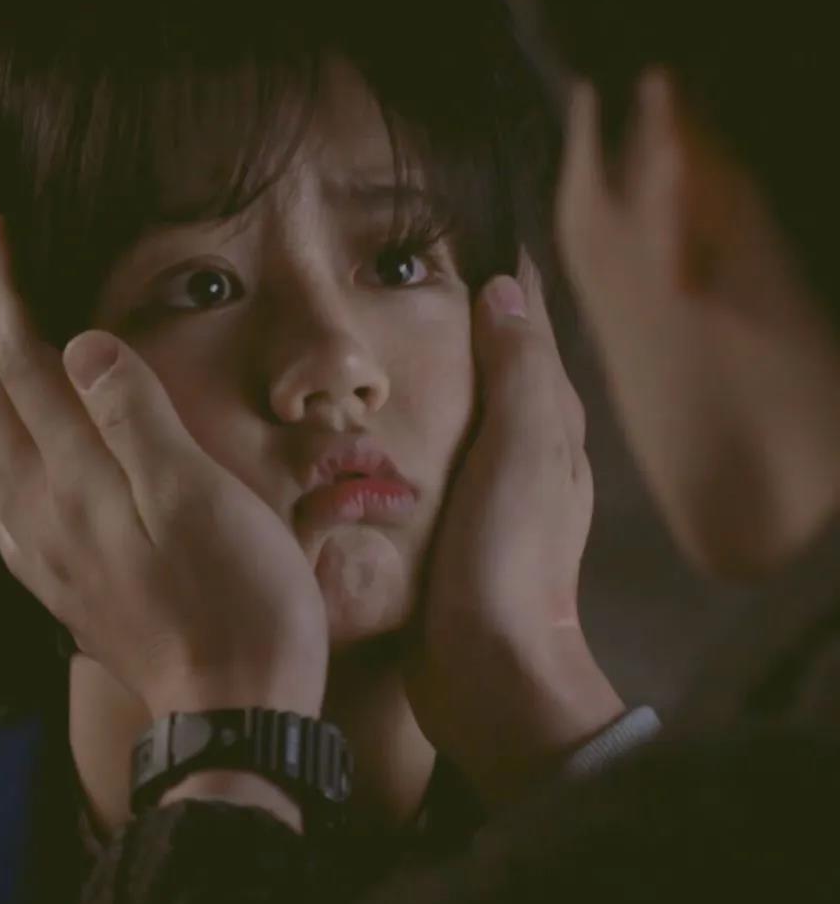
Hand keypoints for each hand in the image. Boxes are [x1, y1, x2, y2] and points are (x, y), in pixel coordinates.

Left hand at [0, 214, 328, 721]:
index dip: (1, 294)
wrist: (230, 708)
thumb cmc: (237, 599)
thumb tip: (81, 342)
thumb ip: (137, 418)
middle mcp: (39, 506)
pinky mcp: (53, 571)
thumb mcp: (201, 498)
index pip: (19, 363)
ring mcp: (40, 543)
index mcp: (77, 477)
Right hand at [403, 254, 623, 803]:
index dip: (500, 275)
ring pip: (449, 402)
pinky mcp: (442, 515)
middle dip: (450, 312)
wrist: (488, 670)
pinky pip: (418, 449)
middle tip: (383, 275)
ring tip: (357, 331)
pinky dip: (396, 420)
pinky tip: (352, 416)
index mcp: (550, 418)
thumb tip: (502, 288)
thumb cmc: (509, 554)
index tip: (449, 232)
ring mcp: (481, 482)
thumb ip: (518, 369)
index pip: (528, 323)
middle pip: (489, 356)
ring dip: (417, 367)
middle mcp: (522, 442)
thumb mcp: (522, 449)